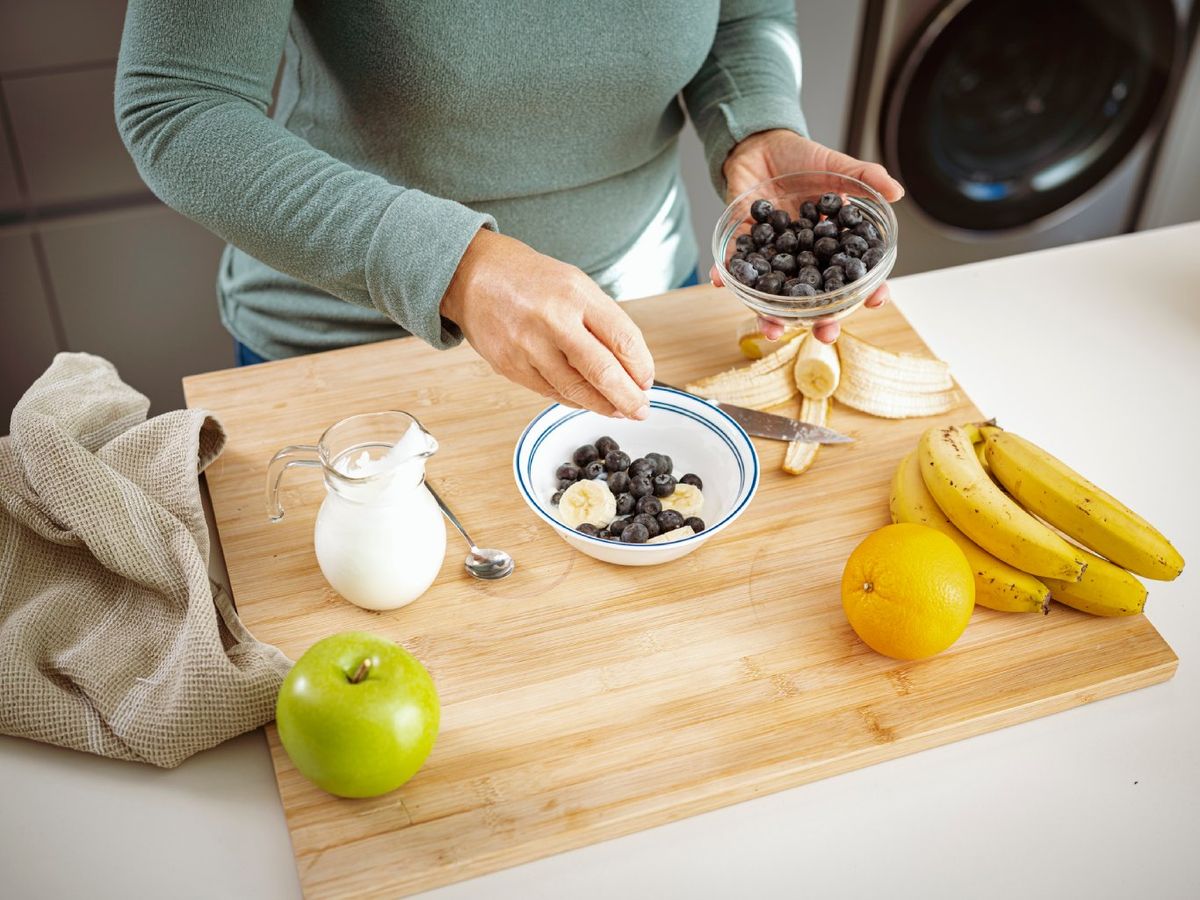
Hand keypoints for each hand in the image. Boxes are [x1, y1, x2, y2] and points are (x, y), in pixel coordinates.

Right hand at [441, 229, 653, 418]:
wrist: (473, 275)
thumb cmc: (531, 280)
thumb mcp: (575, 285)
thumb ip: (604, 322)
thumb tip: (632, 367)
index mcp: (576, 294)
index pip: (623, 338)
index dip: (641, 366)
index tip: (647, 380)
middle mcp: (552, 320)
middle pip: (602, 371)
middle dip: (628, 398)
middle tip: (641, 410)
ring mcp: (528, 346)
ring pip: (576, 390)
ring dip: (602, 405)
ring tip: (619, 410)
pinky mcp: (510, 367)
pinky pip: (550, 393)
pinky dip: (573, 400)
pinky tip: (587, 401)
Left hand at [710, 130, 904, 343]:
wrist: (762, 144)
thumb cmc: (802, 159)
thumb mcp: (838, 166)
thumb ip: (866, 177)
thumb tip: (897, 192)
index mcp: (831, 245)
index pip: (853, 276)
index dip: (866, 291)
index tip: (876, 301)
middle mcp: (803, 258)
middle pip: (815, 299)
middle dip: (820, 321)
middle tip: (825, 334)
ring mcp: (774, 256)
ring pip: (776, 295)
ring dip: (772, 315)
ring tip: (772, 329)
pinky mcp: (745, 245)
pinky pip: (737, 265)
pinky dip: (727, 275)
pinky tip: (722, 283)